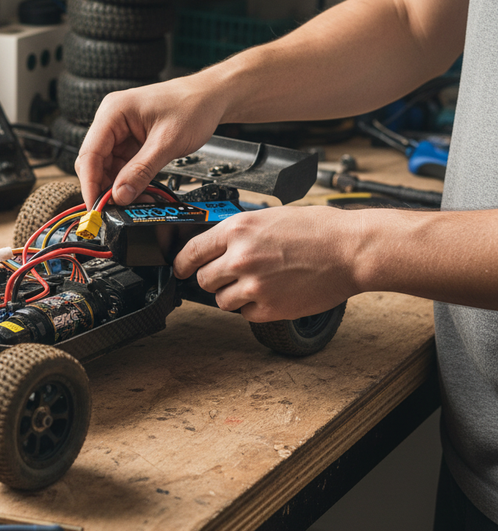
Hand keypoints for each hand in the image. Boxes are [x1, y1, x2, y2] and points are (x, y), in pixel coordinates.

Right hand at [75, 76, 226, 206]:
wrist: (211, 97)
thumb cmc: (193, 106)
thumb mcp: (167, 143)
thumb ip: (141, 170)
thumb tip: (120, 195)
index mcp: (113, 112)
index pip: (90, 153)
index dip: (90, 183)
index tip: (96, 207)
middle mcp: (111, 120)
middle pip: (94, 162)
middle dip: (104, 187)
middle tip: (117, 210)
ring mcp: (120, 131)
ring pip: (108, 167)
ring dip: (118, 187)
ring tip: (136, 202)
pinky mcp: (130, 140)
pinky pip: (122, 166)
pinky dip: (129, 181)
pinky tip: (140, 192)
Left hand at [172, 205, 360, 321]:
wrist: (350, 250)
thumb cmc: (318, 230)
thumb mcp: (269, 217)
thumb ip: (239, 233)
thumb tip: (216, 246)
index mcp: (238, 230)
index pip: (191, 252)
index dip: (182, 263)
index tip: (180, 268)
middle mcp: (240, 257)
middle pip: (204, 279)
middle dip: (214, 278)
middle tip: (231, 275)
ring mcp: (254, 285)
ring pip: (222, 300)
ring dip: (233, 295)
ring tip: (259, 283)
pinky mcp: (269, 308)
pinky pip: (246, 313)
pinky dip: (254, 307)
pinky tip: (273, 293)